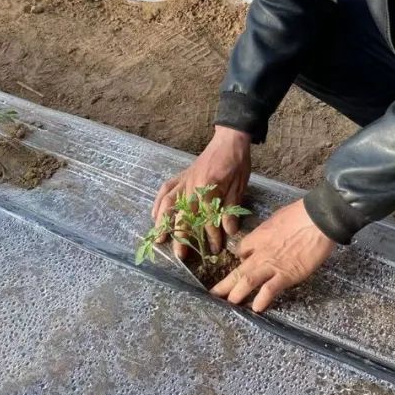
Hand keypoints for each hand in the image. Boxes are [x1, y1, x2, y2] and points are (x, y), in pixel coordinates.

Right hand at [151, 126, 250, 258]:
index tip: (214, 248)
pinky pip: (165, 190)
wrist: (229, 139)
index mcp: (209, 187)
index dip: (212, 235)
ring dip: (162, 221)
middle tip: (180, 254)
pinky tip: (155, 216)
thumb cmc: (237, 162)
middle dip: (181, 235)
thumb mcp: (240, 185)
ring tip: (159, 238)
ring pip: (168, 203)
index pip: (208, 217)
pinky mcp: (181, 175)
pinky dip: (158, 202)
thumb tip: (229, 231)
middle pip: (183, 214)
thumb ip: (232, 208)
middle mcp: (192, 185)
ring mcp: (184, 180)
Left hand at [211, 199, 335, 312]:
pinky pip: (269, 290)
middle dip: (225, 284)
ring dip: (236, 294)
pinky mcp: (286, 275)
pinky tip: (256, 308)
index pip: (241, 251)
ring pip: (248, 282)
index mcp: (258, 237)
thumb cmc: (300, 214)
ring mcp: (272, 265)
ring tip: (229, 304)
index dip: (239, 259)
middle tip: (215, 295)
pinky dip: (261, 300)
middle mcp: (260, 253)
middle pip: (238, 270)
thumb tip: (269, 234)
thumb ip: (269, 230)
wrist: (316, 220)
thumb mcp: (277, 218)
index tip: (240, 264)